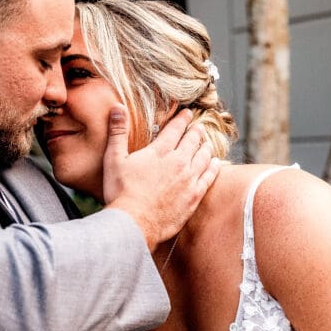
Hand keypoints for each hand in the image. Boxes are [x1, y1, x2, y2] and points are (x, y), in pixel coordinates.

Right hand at [103, 105, 219, 249]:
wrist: (135, 223)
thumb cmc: (121, 192)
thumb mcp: (114, 159)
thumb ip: (117, 133)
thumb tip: (117, 108)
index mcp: (159, 151)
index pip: (175, 128)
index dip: (182, 119)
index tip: (187, 113)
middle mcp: (178, 162)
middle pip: (193, 141)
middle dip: (196, 131)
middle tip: (199, 127)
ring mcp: (189, 179)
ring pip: (204, 156)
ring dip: (206, 147)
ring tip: (207, 144)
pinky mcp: (194, 196)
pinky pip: (210, 177)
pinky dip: (214, 167)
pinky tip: (216, 163)